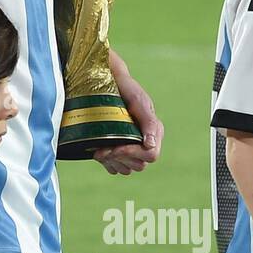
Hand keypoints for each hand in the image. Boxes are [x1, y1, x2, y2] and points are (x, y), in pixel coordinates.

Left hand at [92, 59, 161, 174]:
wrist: (109, 83)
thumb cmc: (127, 89)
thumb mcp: (138, 101)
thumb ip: (148, 121)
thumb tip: (150, 145)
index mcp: (154, 132)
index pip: (150, 155)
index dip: (132, 154)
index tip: (115, 148)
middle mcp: (145, 142)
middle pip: (139, 165)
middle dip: (120, 158)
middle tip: (102, 150)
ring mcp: (132, 148)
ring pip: (128, 169)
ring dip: (112, 162)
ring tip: (99, 150)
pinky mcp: (119, 151)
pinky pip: (117, 169)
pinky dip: (107, 164)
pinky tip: (98, 152)